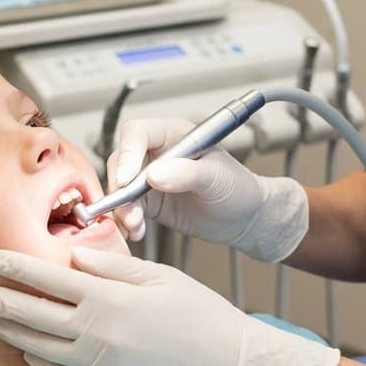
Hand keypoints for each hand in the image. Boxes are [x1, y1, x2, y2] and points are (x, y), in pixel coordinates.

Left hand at [0, 247, 340, 365]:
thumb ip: (111, 266)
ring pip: (40, 347)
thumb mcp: (158, 276)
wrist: (228, 363)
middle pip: (34, 314)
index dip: (17, 266)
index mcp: (110, 298)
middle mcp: (98, 332)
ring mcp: (100, 364)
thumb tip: (73, 253)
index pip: (49, 278)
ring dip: (12, 331)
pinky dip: (38, 362)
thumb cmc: (198, 311)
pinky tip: (27, 350)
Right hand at [109, 118, 309, 262]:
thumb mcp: (217, 178)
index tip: (127, 180)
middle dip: (120, 187)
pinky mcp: (148, 201)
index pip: (138, 133)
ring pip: (120, 187)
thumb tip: (154, 175)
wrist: (244, 218)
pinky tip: (137, 232)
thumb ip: (187, 174)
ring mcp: (149, 177)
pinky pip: (127, 207)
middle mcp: (157, 153)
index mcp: (173, 134)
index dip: (128, 153)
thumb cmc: (237, 188)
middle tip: (128, 210)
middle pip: (121, 161)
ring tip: (135, 226)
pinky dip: (126, 221)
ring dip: (122, 208)